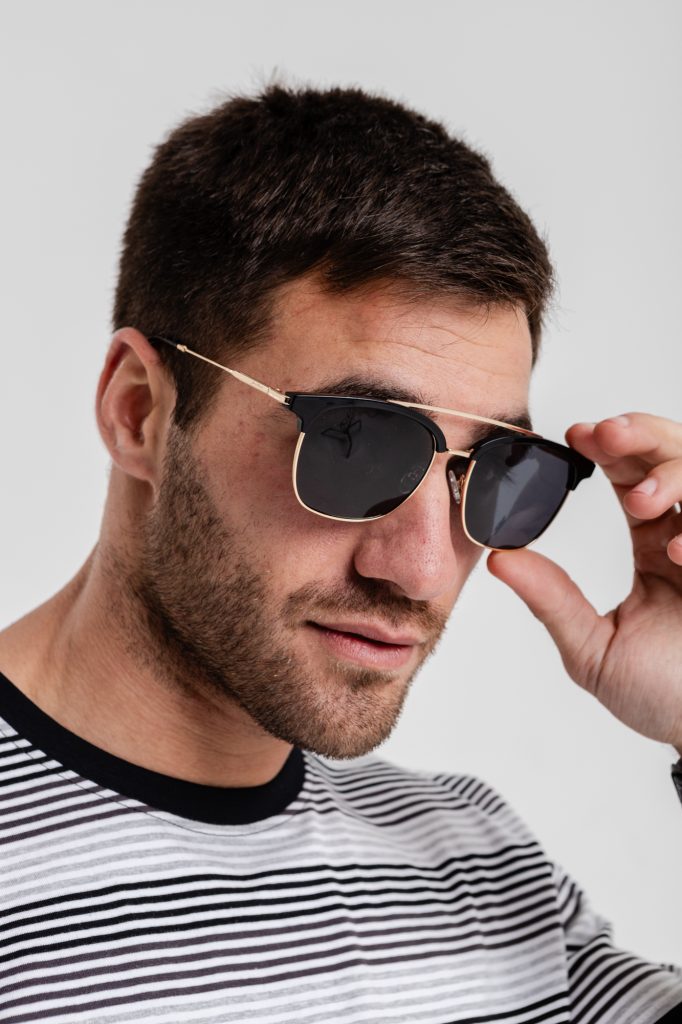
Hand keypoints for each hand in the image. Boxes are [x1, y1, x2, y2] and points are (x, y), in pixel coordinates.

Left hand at [486, 413, 681, 751]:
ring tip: (641, 500)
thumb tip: (499, 560)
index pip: (632, 476)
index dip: (609, 447)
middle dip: (640, 433)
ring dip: (674, 471)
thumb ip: (552, 601)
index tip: (576, 435)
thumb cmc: (664, 697)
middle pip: (675, 454)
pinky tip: (678, 552)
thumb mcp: (594, 650)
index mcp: (655, 545)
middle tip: (604, 435)